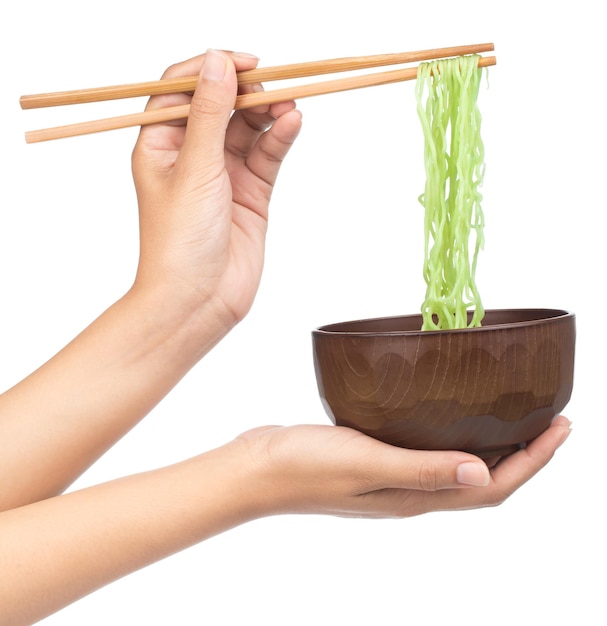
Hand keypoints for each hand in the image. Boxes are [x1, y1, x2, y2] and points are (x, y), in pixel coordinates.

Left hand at [131, 49, 301, 328]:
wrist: (198, 301)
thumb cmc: (179, 243)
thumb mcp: (194, 169)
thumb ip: (211, 114)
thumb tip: (219, 63)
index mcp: (160, 144)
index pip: (182, 89)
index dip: (211, 69)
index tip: (241, 62)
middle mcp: (191, 155)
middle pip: (221, 104)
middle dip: (246, 90)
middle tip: (271, 83)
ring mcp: (223, 174)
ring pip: (248, 128)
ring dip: (268, 112)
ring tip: (288, 104)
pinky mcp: (250, 194)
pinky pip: (266, 155)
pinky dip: (279, 138)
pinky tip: (292, 123)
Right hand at [235, 415, 571, 517]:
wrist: (256, 469)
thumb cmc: (304, 466)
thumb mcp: (366, 463)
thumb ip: (423, 468)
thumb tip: (485, 472)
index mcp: (415, 497)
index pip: (492, 488)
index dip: (534, 462)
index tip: (562, 427)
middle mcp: (411, 491)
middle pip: (483, 480)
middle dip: (523, 454)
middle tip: (547, 419)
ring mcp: (392, 476)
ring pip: (457, 465)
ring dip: (490, 445)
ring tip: (509, 415)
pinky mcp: (374, 457)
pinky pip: (428, 450)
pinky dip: (451, 434)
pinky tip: (445, 411)